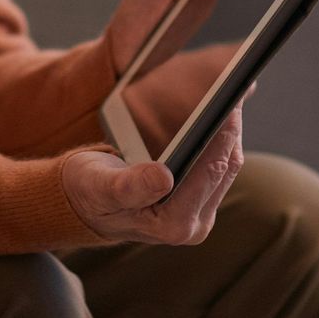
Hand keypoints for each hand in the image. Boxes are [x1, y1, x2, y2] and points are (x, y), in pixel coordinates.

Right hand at [61, 109, 244, 245]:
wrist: (84, 203)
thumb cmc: (89, 192)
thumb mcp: (100, 186)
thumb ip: (130, 186)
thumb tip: (164, 177)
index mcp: (173, 224)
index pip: (209, 173)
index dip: (222, 136)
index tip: (229, 105)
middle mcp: (191, 226)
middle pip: (225, 169)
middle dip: (230, 130)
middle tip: (234, 91)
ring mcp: (197, 216)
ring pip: (227, 168)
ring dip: (229, 134)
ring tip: (231, 99)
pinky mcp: (198, 205)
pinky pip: (218, 169)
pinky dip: (219, 142)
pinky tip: (218, 117)